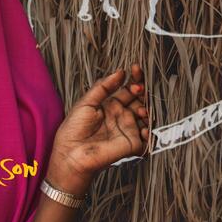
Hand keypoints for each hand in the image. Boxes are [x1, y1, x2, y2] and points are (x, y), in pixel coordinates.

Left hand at [46, 65, 148, 194]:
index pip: (127, 89)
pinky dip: (149, 132)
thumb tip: (120, 72)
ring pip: (146, 116)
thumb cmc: (74, 129)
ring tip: (140, 110)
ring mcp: (128, 130)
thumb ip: (103, 87)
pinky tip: (142, 127)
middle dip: (142, 92)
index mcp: (110, 105)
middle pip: (140, 101)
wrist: (71, 153)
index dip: (134, 79)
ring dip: (147, 110)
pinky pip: (147, 138)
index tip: (135, 69)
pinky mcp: (132, 144)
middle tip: (138, 88)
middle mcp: (121, 116)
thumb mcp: (87, 102)